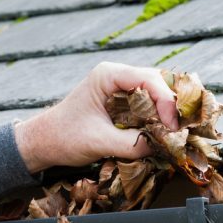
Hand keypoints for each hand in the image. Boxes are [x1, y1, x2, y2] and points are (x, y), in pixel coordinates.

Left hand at [14, 62, 177, 172]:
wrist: (44, 142)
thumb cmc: (64, 137)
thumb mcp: (100, 142)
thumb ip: (132, 144)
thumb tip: (162, 146)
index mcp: (108, 75)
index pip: (149, 80)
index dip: (166, 101)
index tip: (171, 127)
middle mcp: (116, 76)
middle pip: (157, 83)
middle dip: (170, 105)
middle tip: (178, 129)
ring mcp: (119, 88)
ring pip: (155, 93)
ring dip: (165, 111)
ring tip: (173, 132)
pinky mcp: (121, 102)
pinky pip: (147, 104)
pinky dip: (157, 117)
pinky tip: (162, 132)